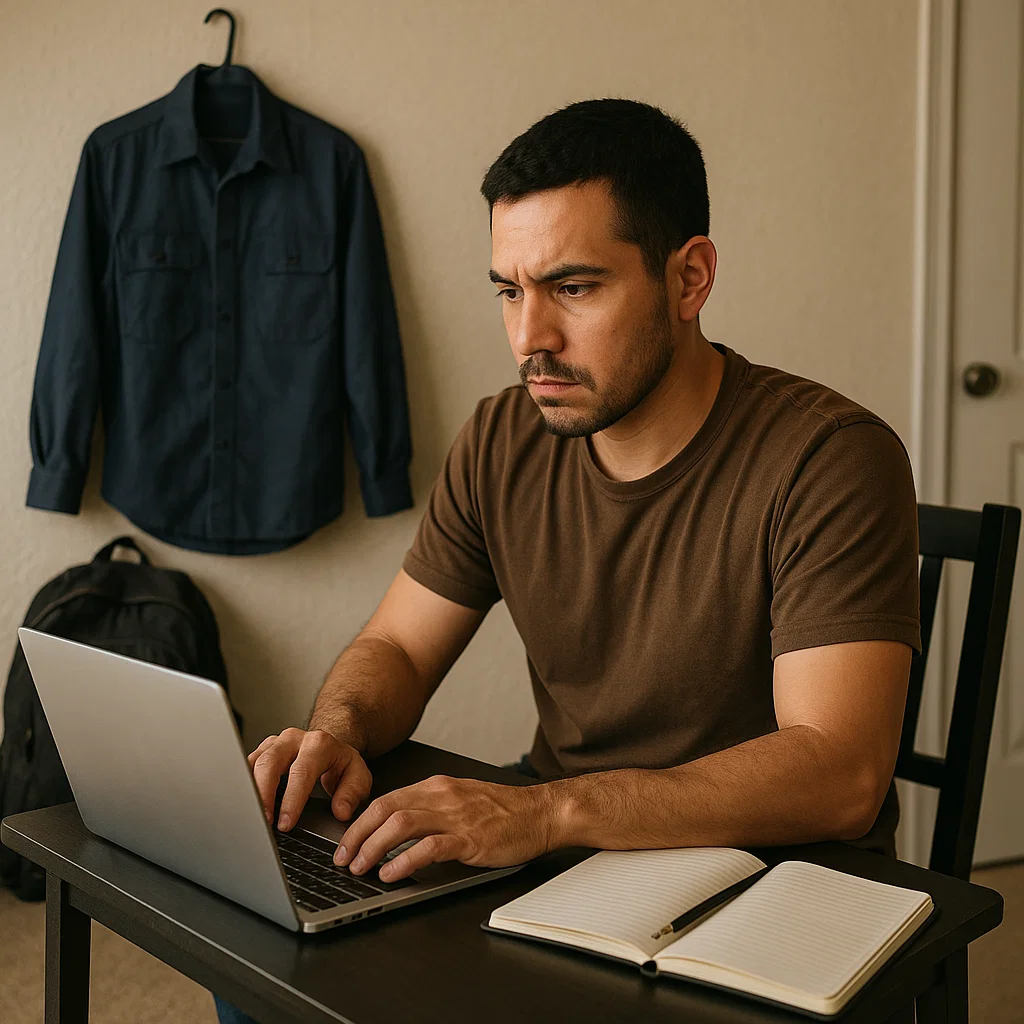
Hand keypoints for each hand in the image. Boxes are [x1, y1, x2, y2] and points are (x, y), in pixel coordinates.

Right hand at [247, 727, 372, 830]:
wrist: (329, 747)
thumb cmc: (340, 765)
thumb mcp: (358, 776)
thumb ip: (353, 793)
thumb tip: (340, 810)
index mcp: (319, 744)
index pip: (302, 771)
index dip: (292, 799)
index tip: (285, 823)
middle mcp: (294, 739)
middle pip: (270, 763)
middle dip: (263, 795)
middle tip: (263, 822)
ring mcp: (274, 744)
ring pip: (253, 763)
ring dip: (248, 791)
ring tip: (250, 818)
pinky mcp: (261, 751)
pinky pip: (246, 766)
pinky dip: (243, 787)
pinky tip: (244, 805)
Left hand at [335, 774, 556, 881]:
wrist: (542, 813)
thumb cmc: (505, 811)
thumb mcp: (461, 800)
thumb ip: (431, 809)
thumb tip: (395, 829)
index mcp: (437, 786)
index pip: (386, 800)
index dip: (359, 822)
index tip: (345, 842)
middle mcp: (442, 796)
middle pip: (385, 809)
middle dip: (357, 835)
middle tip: (342, 858)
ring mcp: (456, 816)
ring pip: (400, 825)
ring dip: (373, 848)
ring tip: (361, 868)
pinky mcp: (470, 839)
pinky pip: (429, 847)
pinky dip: (405, 861)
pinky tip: (392, 873)